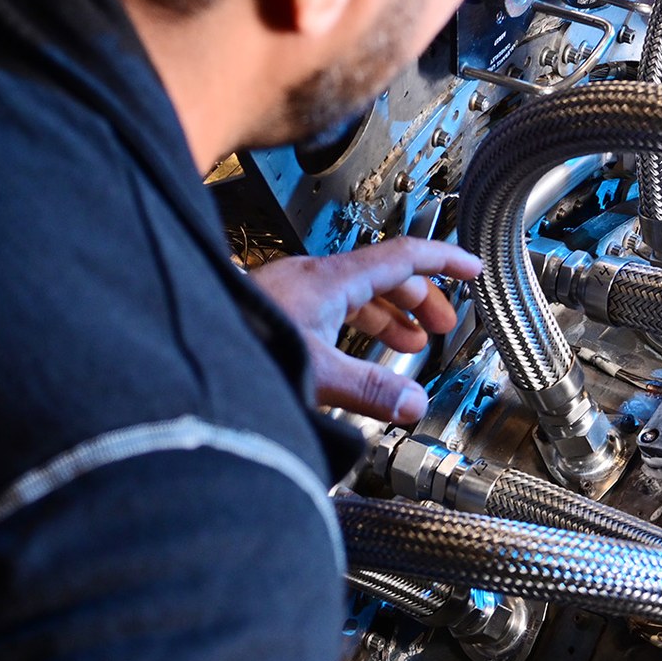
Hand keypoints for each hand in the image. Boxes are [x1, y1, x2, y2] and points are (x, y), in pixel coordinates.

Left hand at [251, 237, 481, 422]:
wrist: (187, 351)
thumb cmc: (242, 349)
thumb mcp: (319, 375)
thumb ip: (371, 390)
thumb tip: (413, 403)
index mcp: (331, 280)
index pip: (404, 256)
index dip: (444, 261)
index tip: (473, 268)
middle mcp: (311, 279)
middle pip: (382, 276)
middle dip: (420, 300)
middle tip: (443, 326)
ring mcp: (292, 294)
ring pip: (354, 295)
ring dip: (388, 317)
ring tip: (407, 345)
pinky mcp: (275, 313)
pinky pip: (329, 310)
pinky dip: (355, 328)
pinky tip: (353, 354)